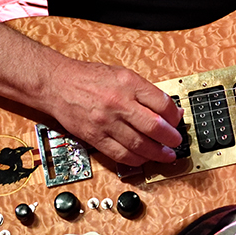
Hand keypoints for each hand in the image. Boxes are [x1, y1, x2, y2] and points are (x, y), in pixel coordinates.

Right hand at [43, 59, 183, 165]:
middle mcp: (118, 103)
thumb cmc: (90, 78)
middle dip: (170, 138)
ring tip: (166, 155)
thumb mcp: (123, 75)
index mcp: (129, 84)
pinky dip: (136, 160)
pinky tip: (144, 159)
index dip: (175, 116)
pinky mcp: (95, 137)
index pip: (162, 104)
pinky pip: (119, 154)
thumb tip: (168, 109)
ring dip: (157, 153)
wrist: (58, 84)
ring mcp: (106, 122)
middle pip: (154, 127)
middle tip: (176, 142)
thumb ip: (145, 91)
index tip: (177, 121)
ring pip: (139, 145)